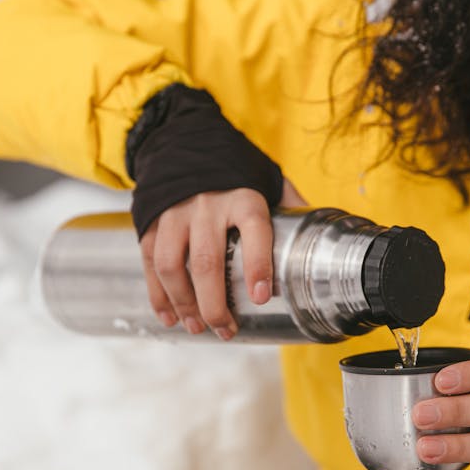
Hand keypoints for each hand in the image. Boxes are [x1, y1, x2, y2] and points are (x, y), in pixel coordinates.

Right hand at [138, 179, 305, 338]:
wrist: (182, 140)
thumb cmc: (233, 169)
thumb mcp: (267, 177)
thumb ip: (289, 204)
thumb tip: (319, 236)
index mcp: (243, 196)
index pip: (254, 230)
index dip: (258, 265)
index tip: (262, 296)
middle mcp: (207, 205)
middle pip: (206, 261)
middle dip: (214, 303)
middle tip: (225, 329)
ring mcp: (175, 214)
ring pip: (172, 266)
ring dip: (184, 304)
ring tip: (198, 328)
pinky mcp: (151, 222)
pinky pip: (150, 263)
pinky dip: (158, 295)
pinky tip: (170, 317)